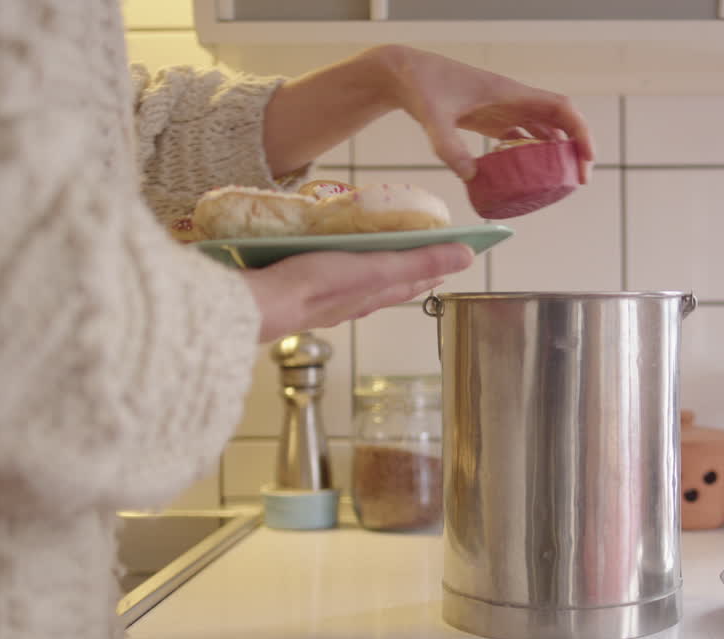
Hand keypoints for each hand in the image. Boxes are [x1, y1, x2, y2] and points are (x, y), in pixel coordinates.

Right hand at [241, 242, 473, 341]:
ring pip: (357, 282)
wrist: (258, 303)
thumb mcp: (376, 267)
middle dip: (406, 267)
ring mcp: (324, 299)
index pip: (414, 282)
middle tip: (420, 250)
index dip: (434, 268)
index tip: (451, 255)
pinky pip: (325, 277)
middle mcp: (353, 302)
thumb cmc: (316, 285)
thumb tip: (465, 257)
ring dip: (370, 267)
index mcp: (374, 295)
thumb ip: (419, 261)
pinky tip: (325, 258)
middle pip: (388, 283)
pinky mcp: (297, 291)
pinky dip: (336, 266)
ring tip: (375, 250)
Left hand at [377, 45, 595, 182]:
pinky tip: (532, 178)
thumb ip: (449, 146)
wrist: (405, 75)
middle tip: (579, 180)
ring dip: (558, 154)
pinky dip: (533, 156)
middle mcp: (514, 102)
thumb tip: (471, 177)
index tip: (587, 157)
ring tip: (562, 184)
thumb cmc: (422, 88)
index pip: (560, 109)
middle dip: (576, 149)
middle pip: (560, 123)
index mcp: (511, 94)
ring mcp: (504, 111)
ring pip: (545, 131)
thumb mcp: (434, 118)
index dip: (580, 131)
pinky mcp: (492, 121)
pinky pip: (523, 139)